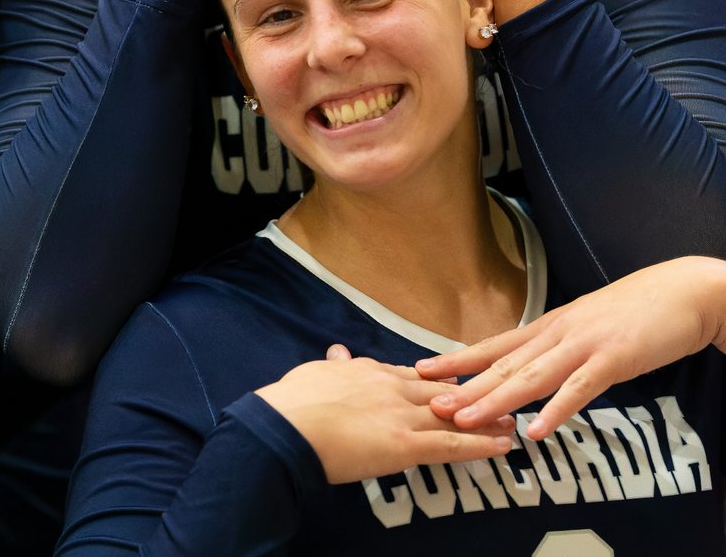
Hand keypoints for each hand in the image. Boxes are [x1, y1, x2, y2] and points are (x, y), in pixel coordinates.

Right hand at [255, 354, 513, 484]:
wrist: (287, 426)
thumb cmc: (293, 404)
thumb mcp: (315, 372)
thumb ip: (334, 365)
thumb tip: (338, 352)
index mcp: (369, 371)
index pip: (411, 374)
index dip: (437, 378)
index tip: (455, 378)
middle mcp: (392, 387)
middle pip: (440, 389)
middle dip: (471, 393)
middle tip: (498, 393)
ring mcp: (401, 414)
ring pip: (453, 414)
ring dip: (486, 417)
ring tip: (511, 418)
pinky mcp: (405, 443)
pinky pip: (451, 444)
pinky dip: (480, 445)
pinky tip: (502, 446)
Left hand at [415, 257, 725, 439]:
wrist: (682, 291)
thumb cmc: (634, 312)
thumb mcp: (586, 326)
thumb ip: (558, 347)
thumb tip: (531, 368)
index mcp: (549, 326)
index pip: (494, 345)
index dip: (457, 359)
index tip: (423, 371)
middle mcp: (557, 333)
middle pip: (503, 364)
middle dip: (465, 386)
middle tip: (430, 404)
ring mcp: (584, 345)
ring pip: (531, 376)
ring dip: (496, 400)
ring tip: (466, 420)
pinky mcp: (614, 359)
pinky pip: (580, 388)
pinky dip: (556, 410)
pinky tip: (536, 431)